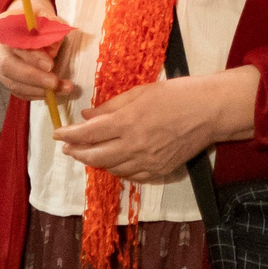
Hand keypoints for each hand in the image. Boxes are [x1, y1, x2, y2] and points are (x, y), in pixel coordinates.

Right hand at [0, 0, 79, 100]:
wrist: (23, 20)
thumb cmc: (34, 17)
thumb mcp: (43, 14)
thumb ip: (49, 27)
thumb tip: (53, 47)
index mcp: (2, 28)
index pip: (12, 46)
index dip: (31, 58)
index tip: (50, 65)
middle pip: (8, 68)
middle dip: (34, 78)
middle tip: (55, 83)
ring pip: (12, 83)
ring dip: (38, 90)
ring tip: (61, 89)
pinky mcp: (3, 77)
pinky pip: (16, 90)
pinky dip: (34, 94)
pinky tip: (50, 94)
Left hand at [55, 66, 257, 183]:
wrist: (209, 112)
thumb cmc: (176, 94)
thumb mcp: (140, 92)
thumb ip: (111, 106)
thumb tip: (87, 116)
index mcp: (127, 122)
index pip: (88, 133)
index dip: (69, 135)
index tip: (57, 134)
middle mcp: (134, 146)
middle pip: (95, 156)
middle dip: (77, 153)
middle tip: (68, 148)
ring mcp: (147, 162)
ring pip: (111, 168)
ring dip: (96, 162)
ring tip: (89, 153)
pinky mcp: (159, 171)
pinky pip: (130, 176)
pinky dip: (117, 169)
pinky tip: (113, 162)